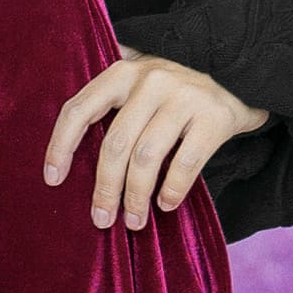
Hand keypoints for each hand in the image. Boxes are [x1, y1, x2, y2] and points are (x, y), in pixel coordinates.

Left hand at [42, 46, 272, 230]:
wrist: (240, 72)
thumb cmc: (175, 88)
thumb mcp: (138, 79)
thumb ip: (108, 97)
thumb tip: (65, 147)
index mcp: (122, 72)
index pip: (78, 109)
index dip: (60, 146)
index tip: (53, 179)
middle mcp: (150, 80)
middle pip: (114, 144)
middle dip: (104, 188)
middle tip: (101, 219)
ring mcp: (183, 97)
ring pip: (147, 158)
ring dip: (135, 197)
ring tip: (133, 221)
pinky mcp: (214, 117)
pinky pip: (184, 164)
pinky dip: (171, 190)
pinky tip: (165, 204)